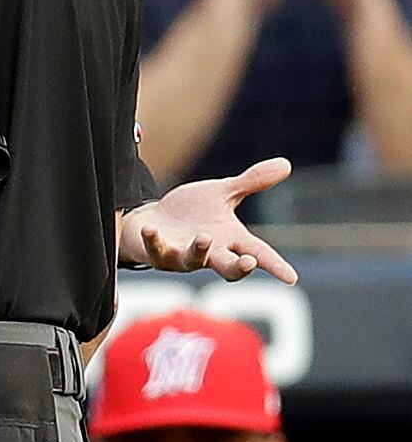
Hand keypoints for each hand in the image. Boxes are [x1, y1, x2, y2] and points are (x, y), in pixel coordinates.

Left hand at [122, 157, 296, 283]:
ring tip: (204, 237)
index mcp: (231, 240)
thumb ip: (250, 183)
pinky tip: (151, 228)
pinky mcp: (158, 252)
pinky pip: (155, 249)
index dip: (275, 266)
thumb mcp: (222, 194)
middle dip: (238, 268)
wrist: (155, 220)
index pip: (259, 254)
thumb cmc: (193, 212)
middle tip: (248, 263)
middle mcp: (210, 253)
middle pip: (228, 268)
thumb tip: (286, 164)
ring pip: (192, 260)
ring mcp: (183, 256)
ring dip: (198, 251)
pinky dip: (153, 240)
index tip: (291, 278)